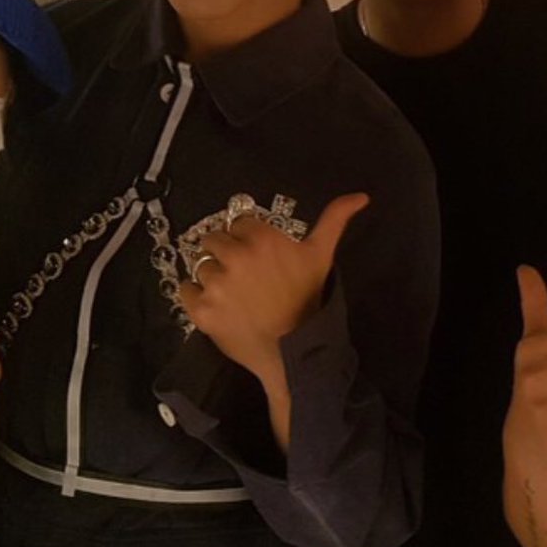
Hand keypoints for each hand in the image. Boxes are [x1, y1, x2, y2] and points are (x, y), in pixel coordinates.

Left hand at [177, 193, 368, 381]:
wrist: (293, 351)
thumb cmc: (307, 299)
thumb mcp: (322, 256)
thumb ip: (335, 220)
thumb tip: (361, 195)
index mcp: (261, 238)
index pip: (239, 223)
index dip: (247, 238)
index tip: (258, 257)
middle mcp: (235, 255)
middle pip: (214, 240)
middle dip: (226, 254)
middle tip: (244, 277)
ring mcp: (215, 283)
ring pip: (200, 265)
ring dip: (212, 276)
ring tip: (233, 294)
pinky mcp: (201, 309)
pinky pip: (185, 290)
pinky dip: (196, 296)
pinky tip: (216, 305)